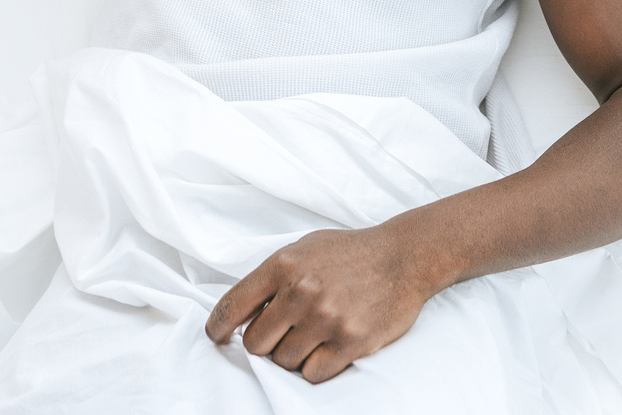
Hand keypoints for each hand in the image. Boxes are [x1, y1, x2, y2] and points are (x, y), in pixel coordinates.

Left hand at [204, 226, 442, 382]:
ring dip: (294, 355)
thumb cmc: (351, 252)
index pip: (233, 306)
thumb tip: (243, 311)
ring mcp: (326, 318)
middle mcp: (301, 291)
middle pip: (255, 344)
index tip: (217, 337)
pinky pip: (313, 373)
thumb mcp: (305, 248)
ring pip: (284, 362)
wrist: (404, 256)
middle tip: (284, 335)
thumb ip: (273, 276)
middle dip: (265, 344)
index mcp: (283, 265)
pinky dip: (316, 367)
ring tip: (314, 337)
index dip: (218, 328)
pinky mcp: (350, 340)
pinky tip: (328, 348)